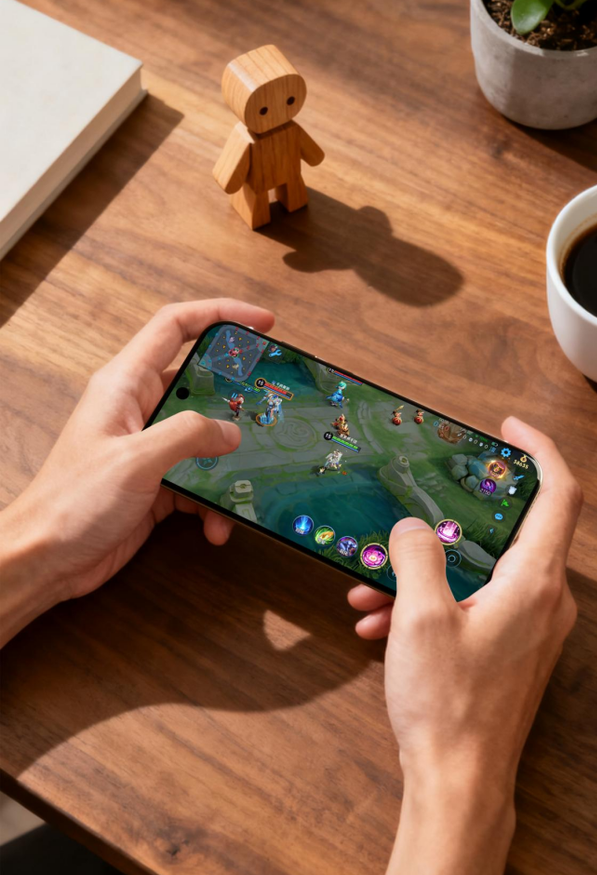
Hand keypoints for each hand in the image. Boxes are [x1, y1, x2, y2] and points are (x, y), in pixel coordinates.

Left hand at [0, 299, 273, 645]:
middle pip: (199, 383)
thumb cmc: (72, 502)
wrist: (45, 559)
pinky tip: (216, 525)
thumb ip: (187, 435)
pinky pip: (198, 480)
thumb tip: (231, 431)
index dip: (219, 314)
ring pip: (205, 438)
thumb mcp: (135, 460)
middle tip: (273, 403)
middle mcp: (138, 409)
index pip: (175, 327)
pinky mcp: (156, 483)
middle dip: (238, 396)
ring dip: (228, 463)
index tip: (262, 323)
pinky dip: (212, 501)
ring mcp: (148, 447)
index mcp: (125, 385)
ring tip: (250, 478)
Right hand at [349, 417, 581, 779]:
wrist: (458, 783)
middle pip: (510, 530)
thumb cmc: (448, 705)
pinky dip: (429, 604)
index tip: (508, 428)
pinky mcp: (508, 649)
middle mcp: (542, 601)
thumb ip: (416, 555)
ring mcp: (527, 627)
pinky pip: (470, 606)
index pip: (558, 494)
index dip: (538, 451)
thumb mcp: (420, 617)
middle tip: (422, 499)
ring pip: (478, 572)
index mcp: (535, 582)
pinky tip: (377, 623)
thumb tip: (413, 527)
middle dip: (451, 519)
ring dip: (424, 571)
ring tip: (371, 586)